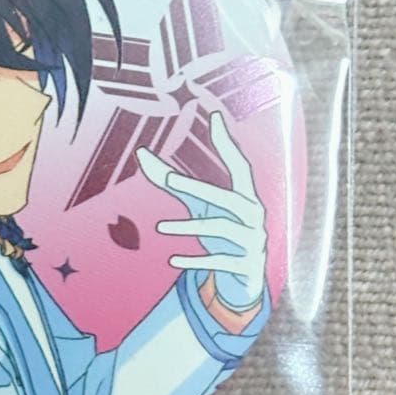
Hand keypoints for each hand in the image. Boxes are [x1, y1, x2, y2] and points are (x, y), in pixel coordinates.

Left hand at [135, 112, 266, 311]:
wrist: (247, 278)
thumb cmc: (220, 231)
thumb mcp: (198, 206)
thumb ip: (173, 183)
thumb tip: (141, 153)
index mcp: (247, 196)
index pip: (240, 165)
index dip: (228, 144)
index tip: (217, 116)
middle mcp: (254, 215)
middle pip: (228, 198)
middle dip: (199, 188)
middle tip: (169, 179)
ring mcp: (253, 241)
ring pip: (220, 229)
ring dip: (188, 227)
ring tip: (160, 227)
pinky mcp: (247, 266)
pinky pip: (220, 262)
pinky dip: (196, 260)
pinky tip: (172, 259)